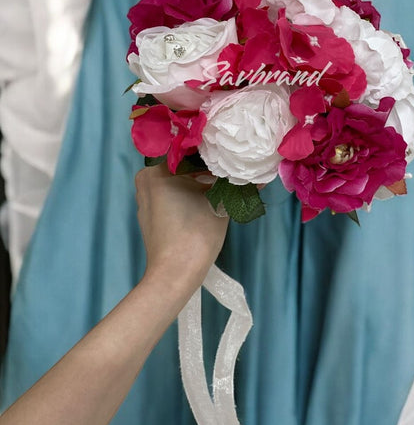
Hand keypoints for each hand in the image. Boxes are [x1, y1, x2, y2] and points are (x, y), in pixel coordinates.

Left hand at [135, 163, 228, 300]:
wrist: (175, 274)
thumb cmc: (195, 233)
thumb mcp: (219, 202)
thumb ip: (233, 184)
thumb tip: (256, 175)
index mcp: (157, 170)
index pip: (188, 150)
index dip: (212, 151)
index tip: (230, 153)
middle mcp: (145, 180)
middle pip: (182, 166)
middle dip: (206, 168)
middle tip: (231, 168)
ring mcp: (145, 199)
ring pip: (177, 181)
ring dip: (198, 182)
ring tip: (224, 183)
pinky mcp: (150, 216)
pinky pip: (171, 196)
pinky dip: (188, 195)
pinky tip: (207, 199)